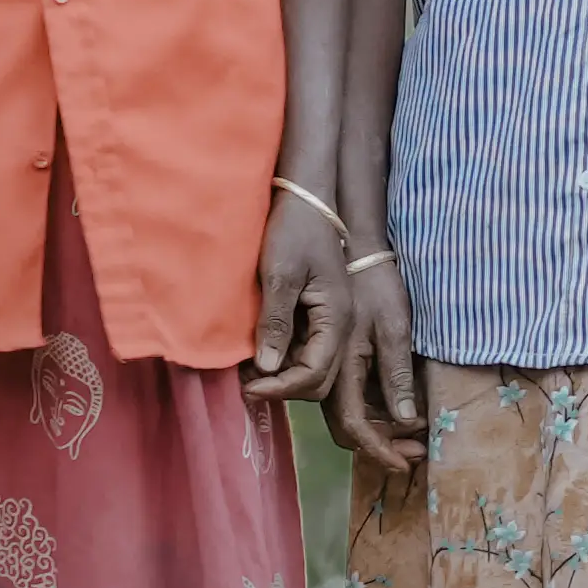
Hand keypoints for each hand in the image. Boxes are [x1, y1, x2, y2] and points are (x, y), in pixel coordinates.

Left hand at [247, 184, 353, 407]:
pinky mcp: (317, 315)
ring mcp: (330, 322)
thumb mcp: (280, 274)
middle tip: (246, 383)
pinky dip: (283, 359)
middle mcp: (340, 325)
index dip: (281, 387)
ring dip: (282, 376)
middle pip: (320, 380)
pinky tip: (257, 353)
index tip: (248, 387)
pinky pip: (305, 351)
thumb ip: (276, 321)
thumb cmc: (294, 230)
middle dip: (284, 388)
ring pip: (312, 369)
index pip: (315, 373)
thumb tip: (267, 367)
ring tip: (247, 371)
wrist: (307, 199)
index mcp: (337, 317)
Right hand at [332, 250, 430, 475]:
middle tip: (418, 454)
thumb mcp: (393, 326)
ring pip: (348, 415)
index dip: (378, 450)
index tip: (404, 466)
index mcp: (341, 369)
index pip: (353, 425)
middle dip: (382, 448)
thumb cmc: (375, 285)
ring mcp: (330, 367)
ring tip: (417, 440)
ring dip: (380, 432)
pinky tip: (401, 413)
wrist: (351, 250)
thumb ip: (396, 374)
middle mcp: (329, 374)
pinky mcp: (336, 358)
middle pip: (348, 427)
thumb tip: (405, 419)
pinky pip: (350, 397)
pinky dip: (375, 412)